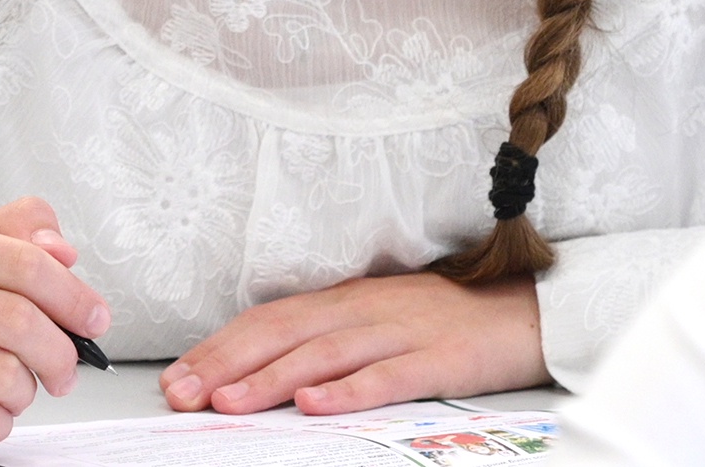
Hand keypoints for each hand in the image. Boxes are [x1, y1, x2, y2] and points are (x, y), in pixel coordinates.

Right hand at [0, 197, 111, 447]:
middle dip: (60, 350)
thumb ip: (14, 232)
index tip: (94, 318)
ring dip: (27, 388)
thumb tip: (63, 250)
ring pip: (3, 373)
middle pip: (18, 320)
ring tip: (16, 386)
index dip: (73, 294)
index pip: (24, 262)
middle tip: (67, 366)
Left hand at [161, 272, 546, 415]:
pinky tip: (314, 406)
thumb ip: (328, 337)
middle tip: (182, 394)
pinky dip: (347, 391)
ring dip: (271, 378)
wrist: (528, 314)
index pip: (271, 317)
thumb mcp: (380, 319)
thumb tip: (263, 368)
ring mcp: (403, 330)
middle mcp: (368, 308)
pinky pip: (387, 376)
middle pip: (286, 331)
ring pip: (326, 353)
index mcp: (349, 298)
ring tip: (228, 401)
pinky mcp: (438, 358)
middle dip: (228, 362)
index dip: (221, 346)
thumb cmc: (447, 324)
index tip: (176, 377)